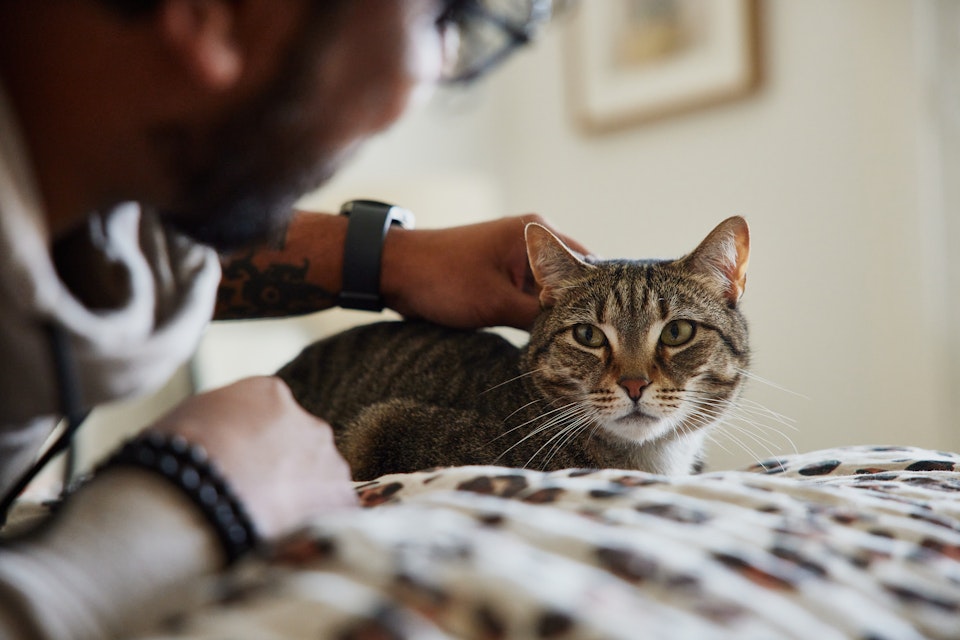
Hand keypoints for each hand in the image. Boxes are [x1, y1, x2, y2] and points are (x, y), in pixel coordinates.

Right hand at [148, 376, 356, 539]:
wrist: (194, 498)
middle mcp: (308, 421)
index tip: (237, 469)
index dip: (251, 446)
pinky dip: (317, 526)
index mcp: (268, 393)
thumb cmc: (174, 460)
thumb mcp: (186, 421)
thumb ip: (216, 421)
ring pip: (320, 479)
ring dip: (301, 498)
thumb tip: (214, 437)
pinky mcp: (341, 499)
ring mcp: (328, 460)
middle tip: (252, 499)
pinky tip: (288, 540)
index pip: (270, 415)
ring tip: (267, 526)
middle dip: (282, 469)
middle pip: (300, 445)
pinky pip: (335, 513)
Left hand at [380, 214, 588, 329]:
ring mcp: (517, 260)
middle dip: (580, 310)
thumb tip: (574, 338)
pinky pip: (531, 297)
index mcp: (537, 233)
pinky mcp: (503, 277)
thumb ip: (538, 317)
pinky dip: (538, 316)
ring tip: (579, 348)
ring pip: (553, 292)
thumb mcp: (496, 302)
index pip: (588, 264)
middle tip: (601, 345)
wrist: (394, 272)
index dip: (602, 296)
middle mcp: (532, 242)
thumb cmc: (442, 279)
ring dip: (558, 316)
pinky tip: (548, 341)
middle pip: (573, 279)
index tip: (617, 327)